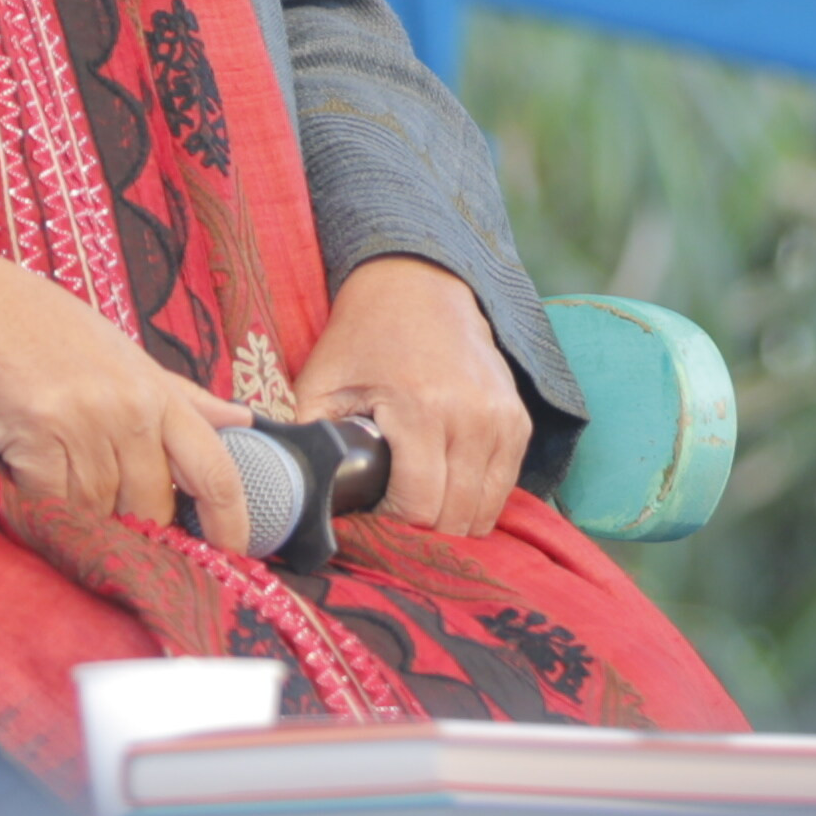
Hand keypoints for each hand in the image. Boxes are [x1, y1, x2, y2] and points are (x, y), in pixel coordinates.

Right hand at [0, 220, 251, 542]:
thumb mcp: (118, 350)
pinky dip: (42, 509)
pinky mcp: (36, 438)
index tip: (232, 555)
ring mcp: (84, 423)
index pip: (214, 469)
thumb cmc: (35, 323)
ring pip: (99, 510)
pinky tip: (27, 482)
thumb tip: (241, 419)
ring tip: (53, 482)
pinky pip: (53, 504)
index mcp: (155, 388)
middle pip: (151, 504)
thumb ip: (178, 393)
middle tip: (107, 519)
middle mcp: (128, 408)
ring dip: (79, 515)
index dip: (230, 522)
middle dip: (132, 524)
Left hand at [298, 253, 530, 535]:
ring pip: (485, 511)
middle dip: (420, 530)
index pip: (419, 507)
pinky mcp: (519, 421)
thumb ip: (308, 440)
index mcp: (421, 408)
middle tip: (390, 515)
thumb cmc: (363, 336)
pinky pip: (504, 487)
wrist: (419, 285)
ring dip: (452, 521)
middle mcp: (472, 417)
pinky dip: (477, 500)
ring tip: (418, 506)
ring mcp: (503, 419)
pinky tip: (447, 489)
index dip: (390, 524)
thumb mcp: (320, 383)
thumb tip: (296, 496)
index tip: (368, 513)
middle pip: (455, 518)